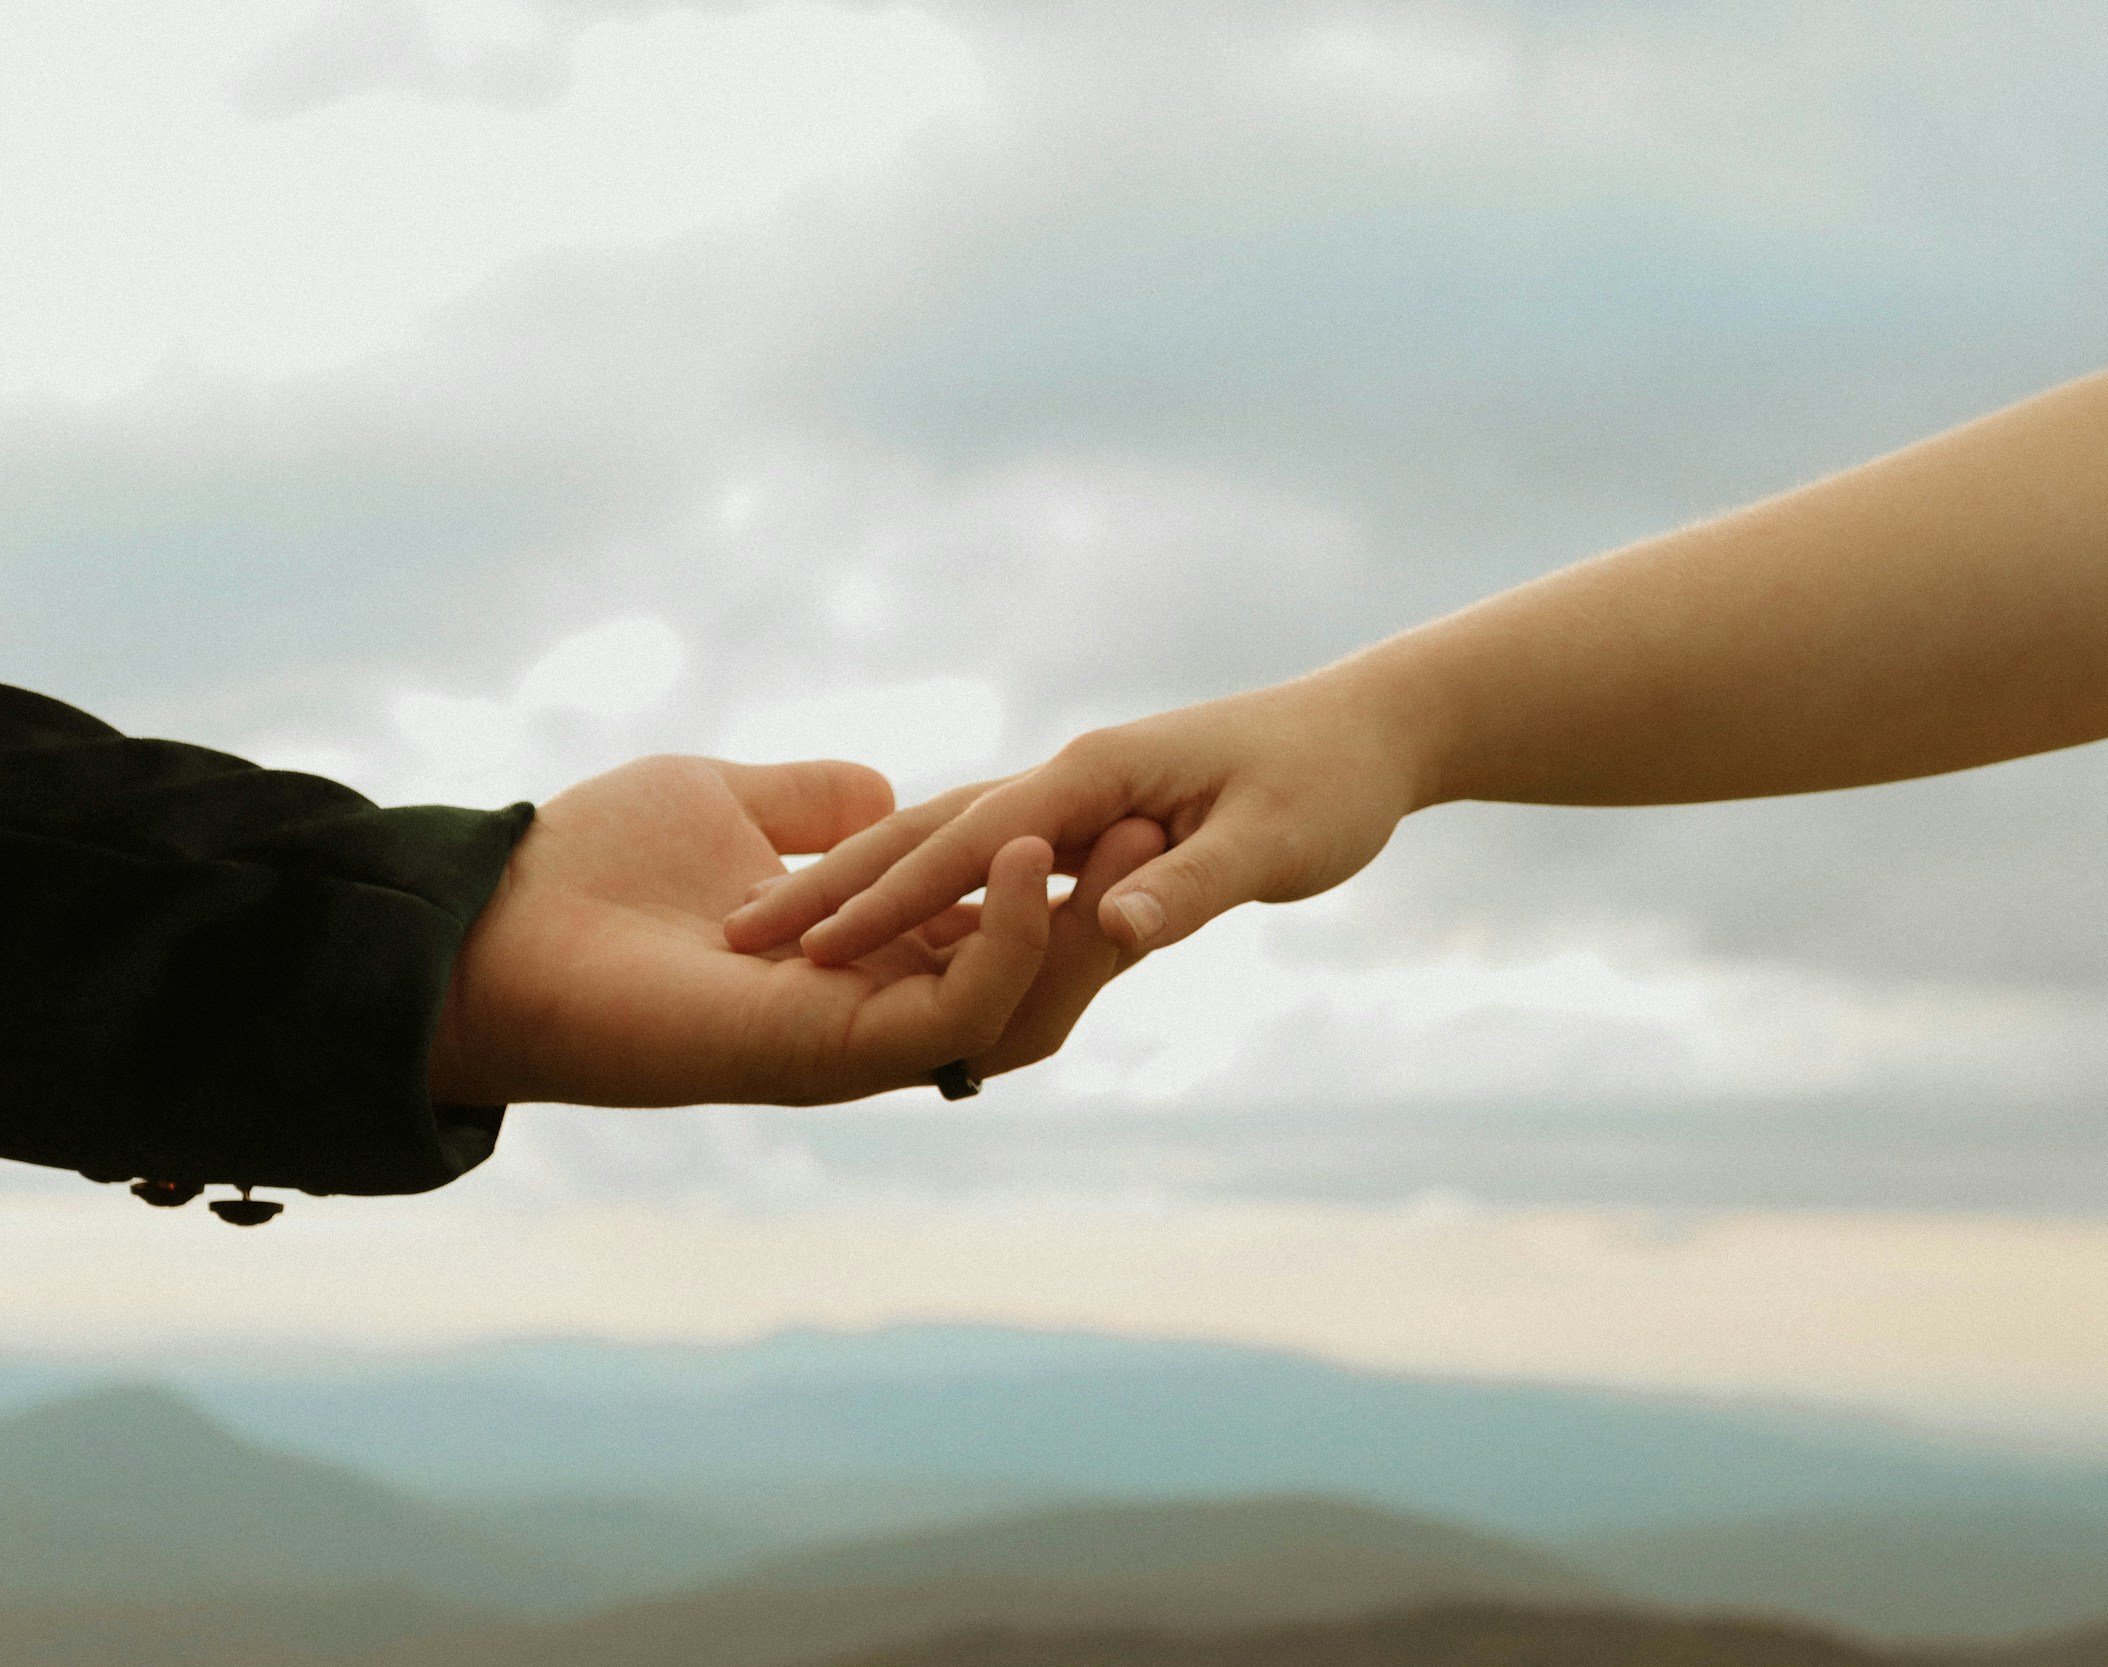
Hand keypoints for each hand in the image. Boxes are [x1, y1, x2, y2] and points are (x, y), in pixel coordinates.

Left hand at [426, 754, 1165, 1106]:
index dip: (1061, 868)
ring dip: (1077, 922)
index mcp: (860, 956)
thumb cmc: (594, 865)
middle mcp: (872, 1006)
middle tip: (1157, 826)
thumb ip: (816, 803)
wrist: (498, 924)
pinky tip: (1017, 858)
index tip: (1122, 799)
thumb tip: (888, 794)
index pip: (994, 924)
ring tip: (1118, 835)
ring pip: (1016, 1006)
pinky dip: (1000, 939)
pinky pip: (953, 1012)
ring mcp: (859, 1038)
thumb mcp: (728, 803)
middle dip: (1102, 903)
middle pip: (1030, 977)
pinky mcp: (835, 1053)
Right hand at [725, 669, 1420, 968]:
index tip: (805, 950)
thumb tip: (1109, 934)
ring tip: (773, 926)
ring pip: (942, 837)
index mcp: (1095, 776)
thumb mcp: (1274, 846)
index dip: (888, 899)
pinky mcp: (1080, 813)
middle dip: (836, 886)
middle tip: (740, 939)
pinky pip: (981, 851)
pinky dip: (918, 881)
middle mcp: (1065, 777)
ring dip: (860, 882)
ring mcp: (1067, 793)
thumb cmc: (1329, 787)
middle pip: (929, 833)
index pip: (973, 844)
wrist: (1368, 730)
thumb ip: (1189, 890)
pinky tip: (873, 916)